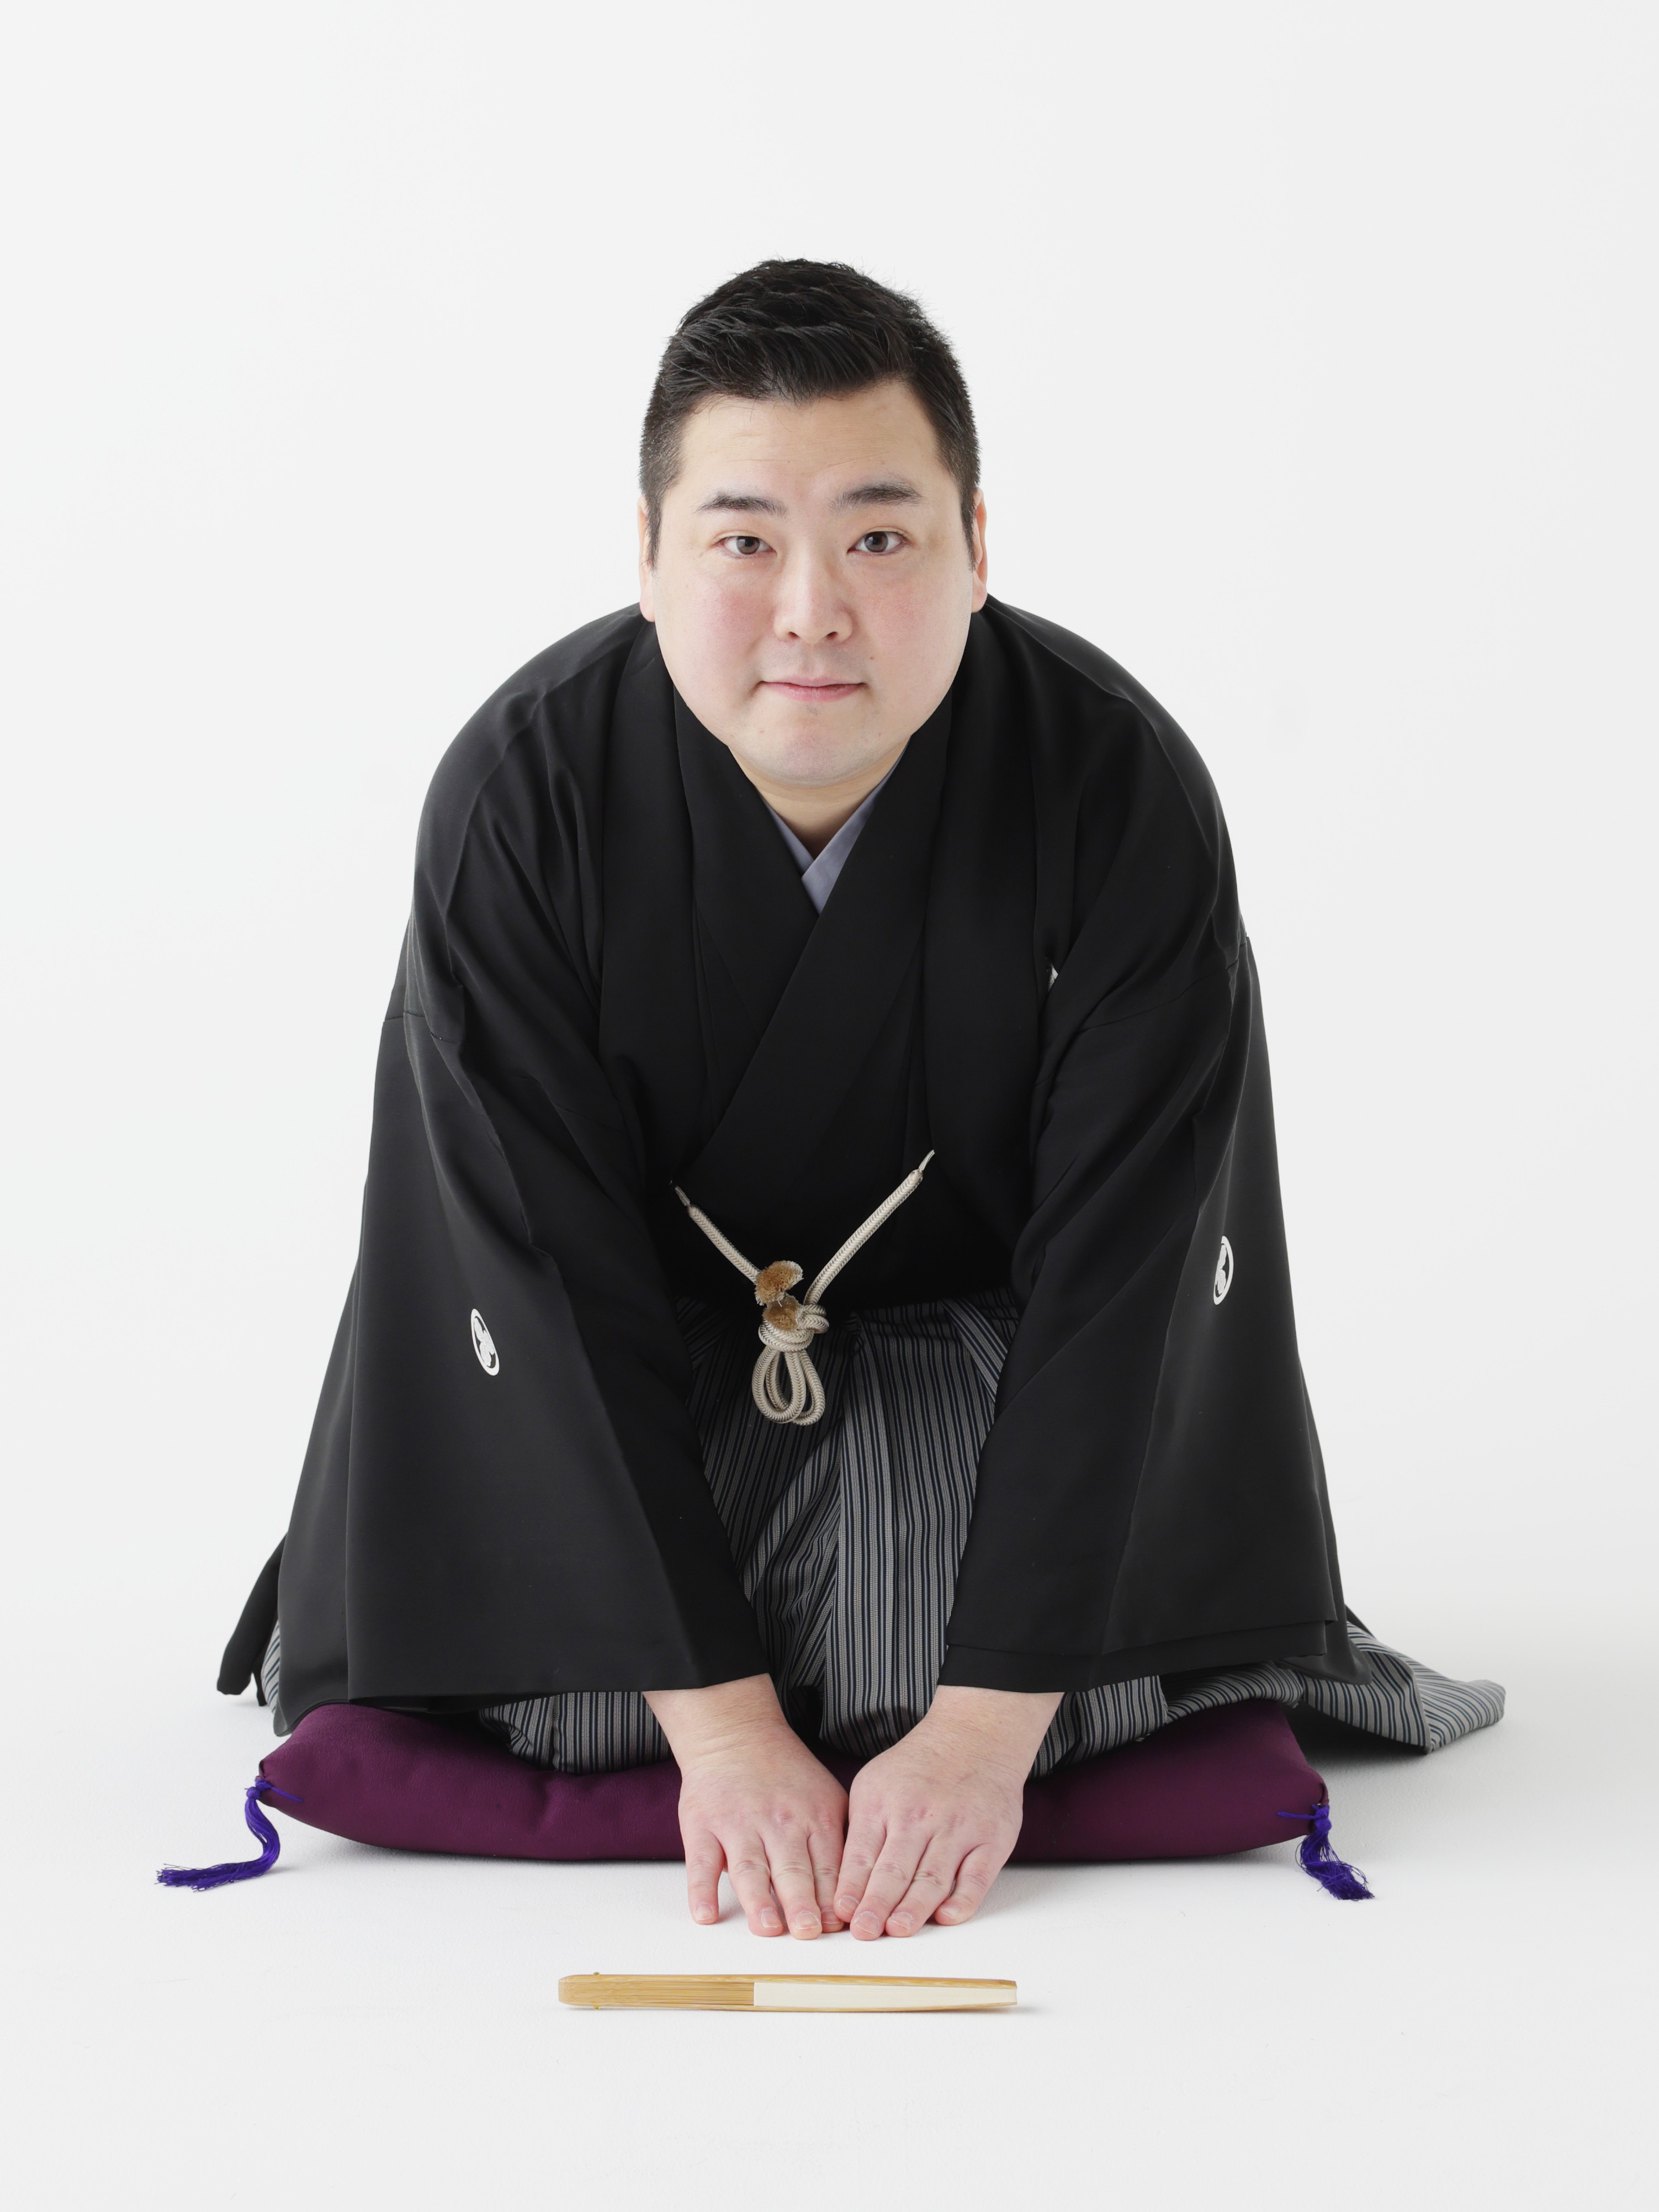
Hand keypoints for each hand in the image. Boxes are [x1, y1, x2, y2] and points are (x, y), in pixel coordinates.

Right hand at [645, 1676, 848, 1938]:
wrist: (736, 1734)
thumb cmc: (787, 1776)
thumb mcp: (826, 1797)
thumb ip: (839, 1841)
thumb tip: (856, 1896)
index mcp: (814, 1816)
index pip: (827, 1864)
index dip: (832, 1897)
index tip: (836, 1927)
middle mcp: (778, 1821)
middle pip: (792, 1868)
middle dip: (802, 1901)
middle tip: (808, 1932)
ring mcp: (738, 1823)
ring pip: (749, 1867)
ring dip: (759, 1899)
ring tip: (768, 1927)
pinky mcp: (703, 1824)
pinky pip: (701, 1861)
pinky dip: (702, 1889)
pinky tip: (706, 1914)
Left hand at [834, 1686, 1062, 1938]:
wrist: (975, 1738)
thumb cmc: (918, 1770)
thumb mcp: (874, 1786)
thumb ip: (860, 1832)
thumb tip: (842, 1888)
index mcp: (883, 1802)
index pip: (862, 1853)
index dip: (851, 1887)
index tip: (842, 1914)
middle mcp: (919, 1815)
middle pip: (895, 1868)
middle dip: (877, 1903)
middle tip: (864, 1932)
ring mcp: (957, 1827)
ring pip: (932, 1876)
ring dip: (914, 1907)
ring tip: (897, 1930)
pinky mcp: (990, 1839)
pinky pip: (976, 1876)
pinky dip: (963, 1899)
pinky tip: (947, 1916)